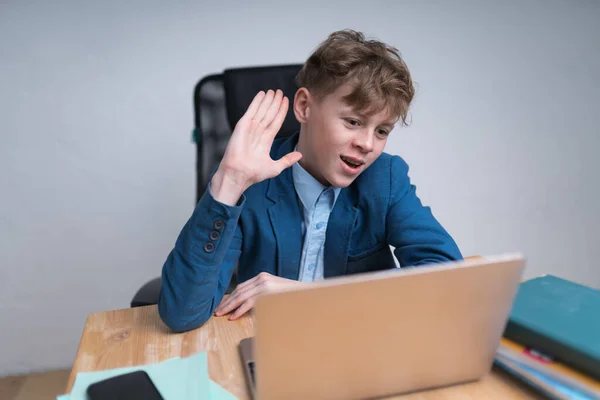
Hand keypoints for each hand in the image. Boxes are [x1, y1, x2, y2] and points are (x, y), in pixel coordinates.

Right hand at [210, 89, 302, 205]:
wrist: (239, 174)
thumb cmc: (253, 173)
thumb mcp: (275, 167)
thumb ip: (287, 160)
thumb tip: (299, 155)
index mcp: (265, 141)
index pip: (276, 122)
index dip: (281, 112)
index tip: (286, 102)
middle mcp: (258, 133)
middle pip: (269, 114)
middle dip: (275, 103)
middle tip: (280, 92)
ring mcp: (250, 128)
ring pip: (262, 110)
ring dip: (267, 100)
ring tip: (273, 91)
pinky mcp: (242, 126)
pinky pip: (251, 111)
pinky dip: (256, 102)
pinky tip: (261, 94)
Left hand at [214, 272, 300, 319]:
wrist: (307, 293)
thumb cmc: (291, 296)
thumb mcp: (274, 292)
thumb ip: (261, 295)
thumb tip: (245, 305)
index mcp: (262, 277)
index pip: (241, 287)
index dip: (231, 297)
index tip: (222, 305)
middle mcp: (261, 278)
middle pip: (239, 291)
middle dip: (227, 302)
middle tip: (217, 311)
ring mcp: (264, 284)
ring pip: (241, 296)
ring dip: (229, 306)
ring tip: (221, 314)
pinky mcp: (267, 291)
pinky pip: (249, 302)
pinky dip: (239, 310)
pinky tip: (233, 316)